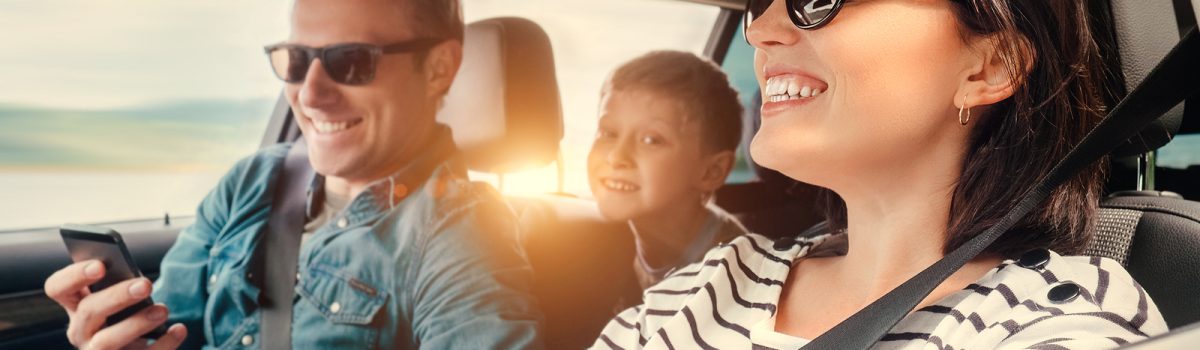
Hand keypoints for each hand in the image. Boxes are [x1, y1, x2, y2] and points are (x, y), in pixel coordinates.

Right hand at [44, 260, 187, 349]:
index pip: (58, 288)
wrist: (136, 348)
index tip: (101, 265)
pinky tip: (179, 329)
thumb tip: (138, 282)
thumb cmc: (129, 313)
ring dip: (136, 324)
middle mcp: (80, 330)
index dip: (74, 275)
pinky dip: (163, 344)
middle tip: (146, 285)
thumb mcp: (123, 298)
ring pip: (106, 342)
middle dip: (117, 296)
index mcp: (76, 304)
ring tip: (163, 310)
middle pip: (88, 311)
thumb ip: (122, 285)